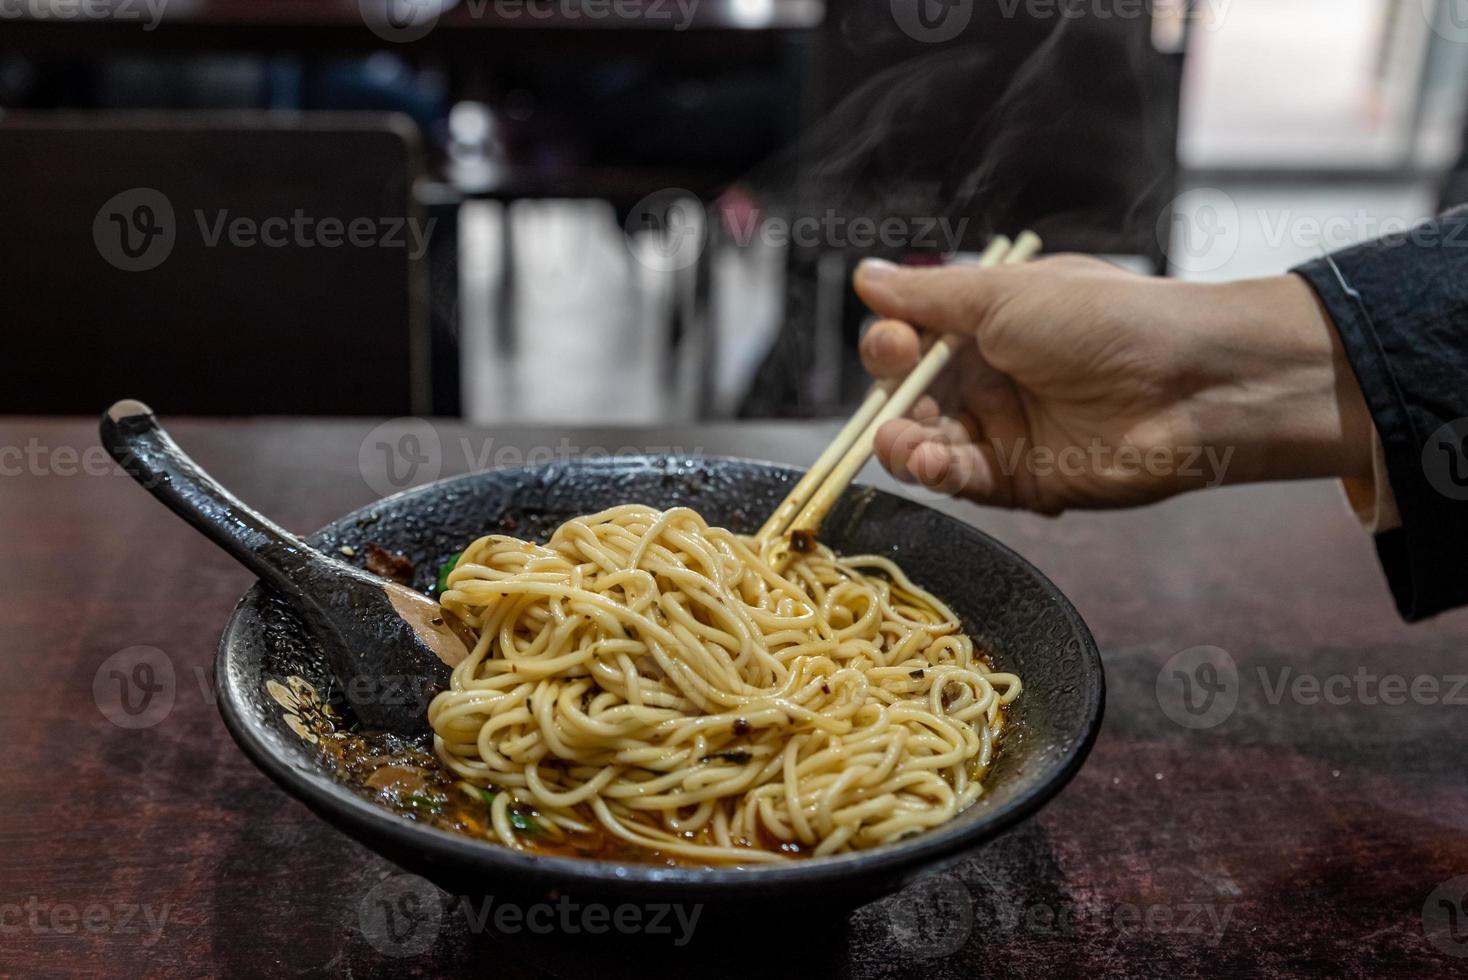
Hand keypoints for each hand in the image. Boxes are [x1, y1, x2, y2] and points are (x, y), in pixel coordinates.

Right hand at [853, 255, 1373, 513]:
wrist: (1188, 384)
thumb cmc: (1103, 321)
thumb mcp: (1005, 294)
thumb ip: (929, 297)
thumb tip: (864, 276)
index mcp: (986, 325)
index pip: (912, 341)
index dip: (891, 347)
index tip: (895, 344)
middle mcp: (990, 377)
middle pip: (910, 397)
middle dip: (890, 401)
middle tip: (896, 402)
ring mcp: (1005, 431)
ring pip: (927, 443)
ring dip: (903, 443)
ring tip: (902, 442)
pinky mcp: (1022, 480)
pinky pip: (963, 481)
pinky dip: (938, 473)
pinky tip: (930, 463)